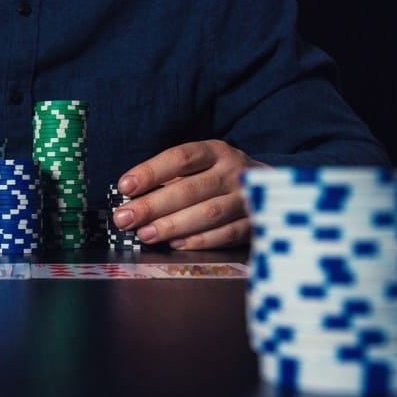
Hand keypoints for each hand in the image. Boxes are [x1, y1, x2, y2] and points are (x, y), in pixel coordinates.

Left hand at [111, 139, 267, 249]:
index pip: (180, 158)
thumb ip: (169, 180)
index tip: (125, 187)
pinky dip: (200, 240)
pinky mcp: (256, 222)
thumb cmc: (219, 178)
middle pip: (190, 189)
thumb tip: (131, 199)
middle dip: (153, 205)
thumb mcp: (199, 168)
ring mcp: (247, 198)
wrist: (272, 188)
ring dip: (173, 225)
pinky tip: (176, 244)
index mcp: (215, 152)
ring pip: (208, 213)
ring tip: (145, 234)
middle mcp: (233, 171)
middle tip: (125, 218)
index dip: (151, 172)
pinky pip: (227, 233)